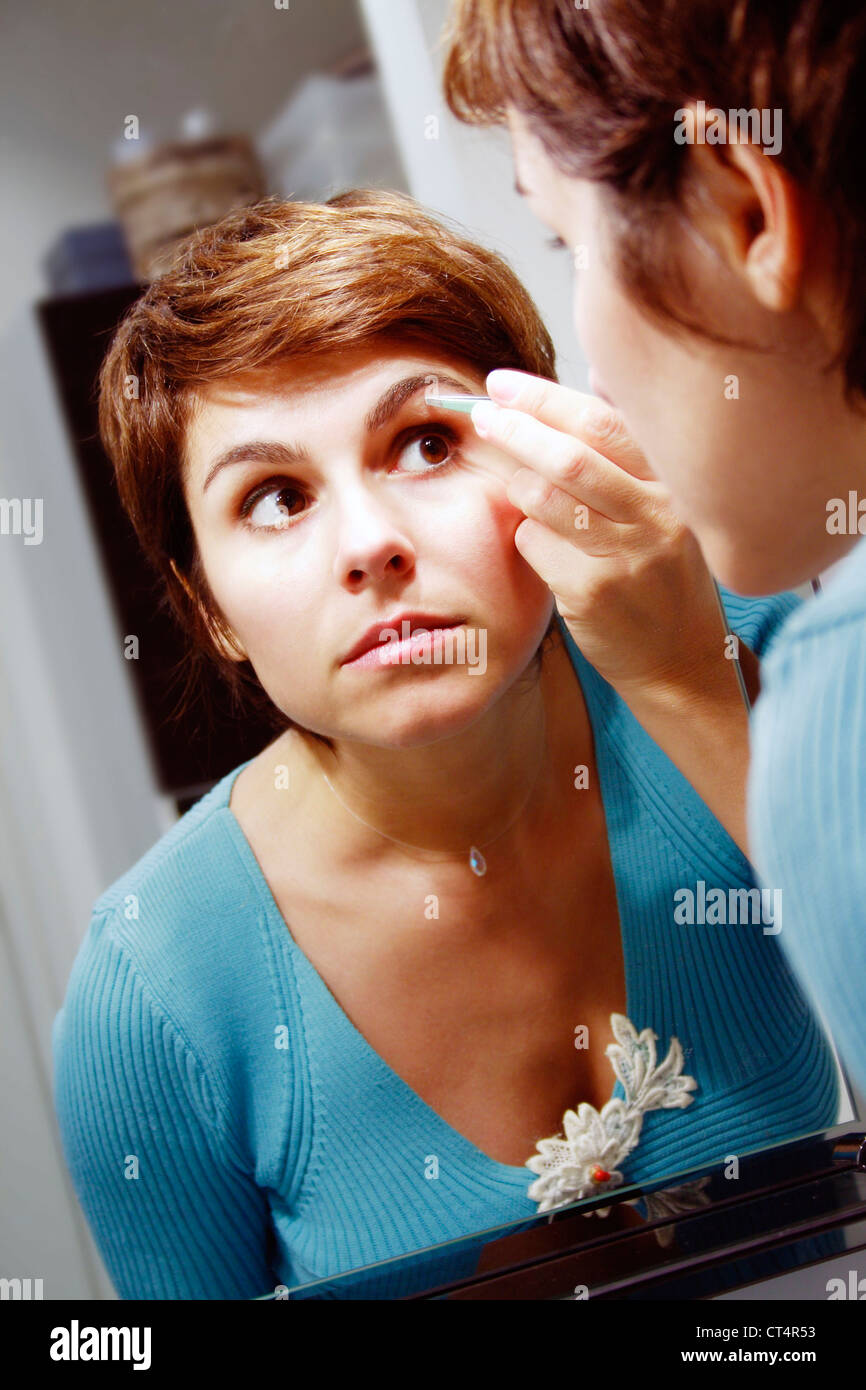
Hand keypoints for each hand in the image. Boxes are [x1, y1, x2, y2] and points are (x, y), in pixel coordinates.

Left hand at [472, 369, 728, 703]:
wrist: (681, 662)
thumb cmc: (663, 576)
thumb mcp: (668, 508)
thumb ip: (633, 452)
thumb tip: (597, 376)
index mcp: (675, 485)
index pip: (604, 424)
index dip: (547, 398)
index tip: (504, 384)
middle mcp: (657, 515)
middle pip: (570, 456)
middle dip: (517, 427)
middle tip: (482, 414)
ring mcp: (625, 556)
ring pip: (543, 498)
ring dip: (517, 486)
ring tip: (520, 489)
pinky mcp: (591, 592)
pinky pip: (532, 543)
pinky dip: (525, 535)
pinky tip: (542, 547)